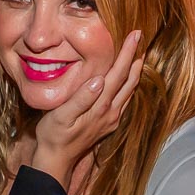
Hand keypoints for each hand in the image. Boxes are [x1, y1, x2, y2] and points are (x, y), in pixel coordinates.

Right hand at [31, 30, 142, 189]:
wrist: (57, 160)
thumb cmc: (54, 135)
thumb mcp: (62, 116)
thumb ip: (81, 98)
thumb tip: (98, 80)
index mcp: (100, 106)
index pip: (118, 73)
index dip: (127, 53)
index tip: (135, 34)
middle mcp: (110, 112)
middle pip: (128, 80)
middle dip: (135, 58)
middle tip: (140, 38)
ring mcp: (111, 119)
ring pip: (129, 91)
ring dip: (135, 72)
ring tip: (139, 55)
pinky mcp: (109, 124)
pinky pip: (124, 100)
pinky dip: (129, 86)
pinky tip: (128, 81)